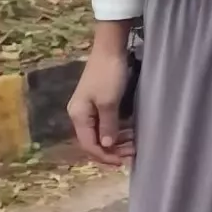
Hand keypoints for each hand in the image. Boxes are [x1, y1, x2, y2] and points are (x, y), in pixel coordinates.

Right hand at [67, 44, 134, 167]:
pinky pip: (106, 124)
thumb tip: (107, 146)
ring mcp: (88, 108)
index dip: (105, 156)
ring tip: (133, 147)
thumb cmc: (109, 75)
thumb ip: (108, 125)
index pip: (89, 145)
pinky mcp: (98, 102)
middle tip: (132, 155)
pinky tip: (129, 134)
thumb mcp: (109, 102)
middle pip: (93, 141)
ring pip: (101, 133)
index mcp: (78, 116)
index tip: (122, 162)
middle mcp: (80, 114)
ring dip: (116, 142)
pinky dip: (117, 131)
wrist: (110, 49)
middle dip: (112, 151)